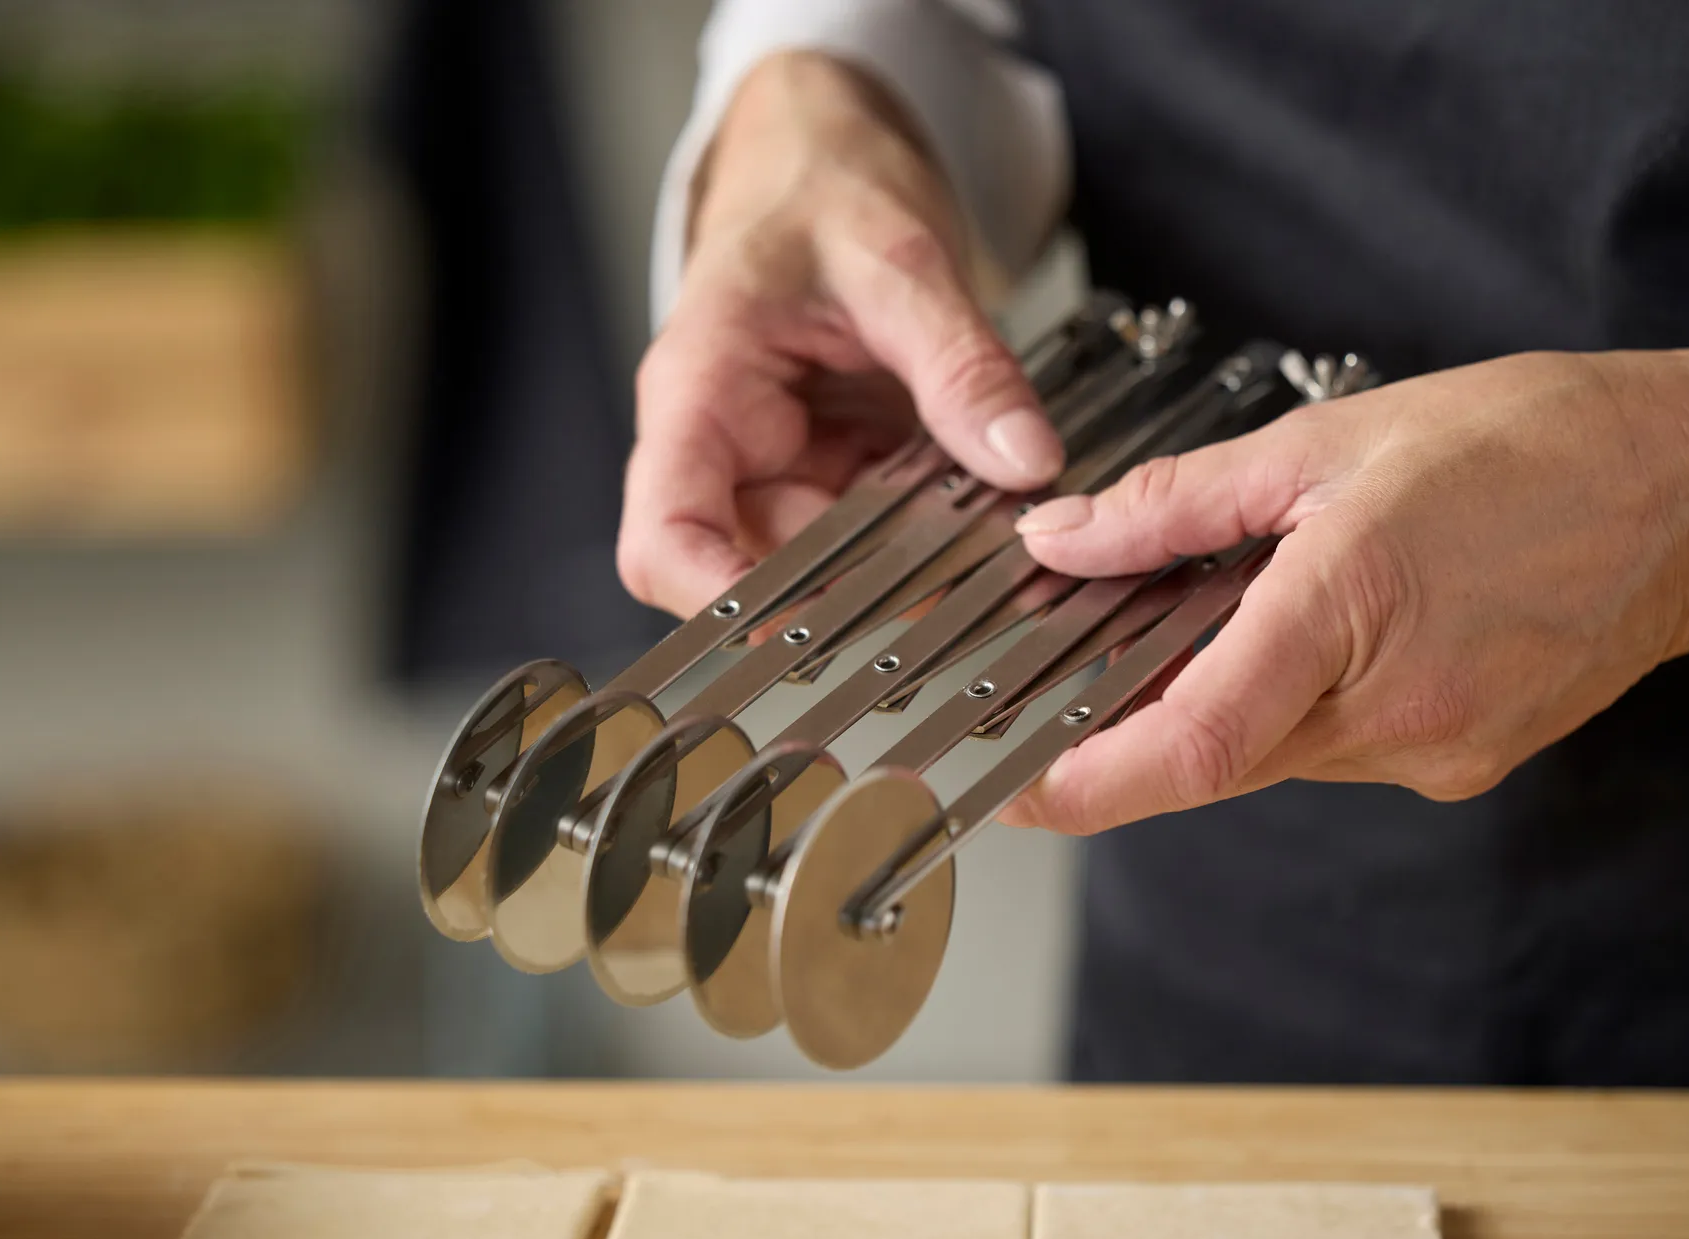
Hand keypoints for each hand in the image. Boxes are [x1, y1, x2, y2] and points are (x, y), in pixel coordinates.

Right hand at [618, 51, 1060, 618]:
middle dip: (860, 588)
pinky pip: (881, 530)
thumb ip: (959, 365)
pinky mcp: (839, 471)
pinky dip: (933, 532)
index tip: (800, 630)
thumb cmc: (820, 187)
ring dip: (909, 565)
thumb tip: (1023, 461)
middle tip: (963, 574)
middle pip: (764, 569)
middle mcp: (729, 449)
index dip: (716, 600)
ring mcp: (785, 467)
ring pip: (834, 564)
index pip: (665, 539)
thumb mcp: (900, 262)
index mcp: (700, 394)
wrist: (825, 158)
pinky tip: (989, 516)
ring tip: (991, 537)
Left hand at [1000, 348, 1688, 834]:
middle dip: (1127, 727)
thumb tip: (1065, 540)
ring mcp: (1430, 750)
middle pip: (1211, 756)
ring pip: (1266, 753)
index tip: (1009, 786)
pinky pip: (1329, 748)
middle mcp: (1392, 712)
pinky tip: (1301, 632)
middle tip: (1070, 673)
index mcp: (1350, 612)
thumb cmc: (1532, 446)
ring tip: (1210, 615)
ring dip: (1212, 703)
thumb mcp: (1326, 442)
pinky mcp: (1456, 762)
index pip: (1190, 745)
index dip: (1082, 783)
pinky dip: (1284, 703)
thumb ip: (1177, 503)